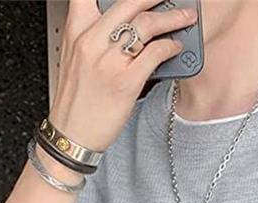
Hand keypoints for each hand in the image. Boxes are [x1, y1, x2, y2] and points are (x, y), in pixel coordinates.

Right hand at [50, 0, 197, 150]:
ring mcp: (109, 61)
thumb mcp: (75, 58)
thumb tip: (123, 25)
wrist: (72, 135)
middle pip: (129, 3)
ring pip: (146, 25)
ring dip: (172, 18)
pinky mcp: (126, 81)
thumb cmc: (76, 101)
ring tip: (185, 18)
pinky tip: (176, 47)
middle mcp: (91, 41)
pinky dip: (170, 46)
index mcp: (76, 31)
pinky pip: (155, 53)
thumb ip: (93, 36)